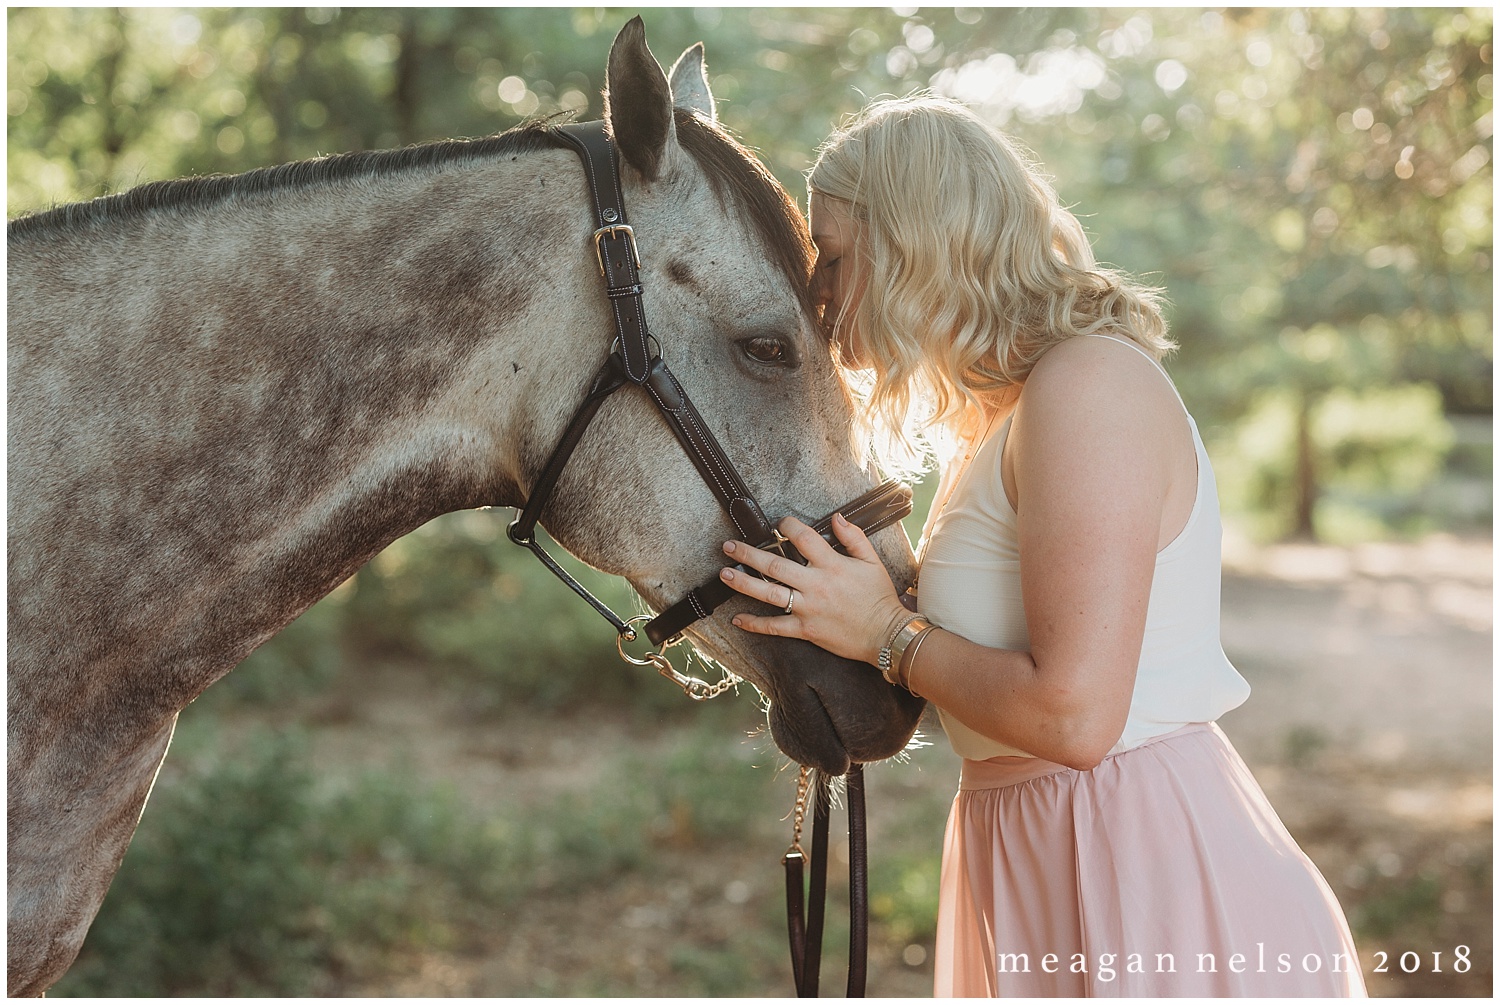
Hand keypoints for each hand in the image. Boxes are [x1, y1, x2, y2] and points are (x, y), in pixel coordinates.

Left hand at [719, 512, 910, 664]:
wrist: (886, 634)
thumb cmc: (879, 597)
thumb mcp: (872, 561)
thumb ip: (853, 537)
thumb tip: (836, 517)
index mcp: (832, 565)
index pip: (803, 538)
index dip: (787, 526)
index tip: (779, 523)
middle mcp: (816, 585)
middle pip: (775, 565)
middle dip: (749, 554)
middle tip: (729, 546)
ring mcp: (808, 609)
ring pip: (769, 594)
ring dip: (744, 583)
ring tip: (724, 574)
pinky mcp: (806, 630)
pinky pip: (775, 627)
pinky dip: (755, 624)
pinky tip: (737, 618)